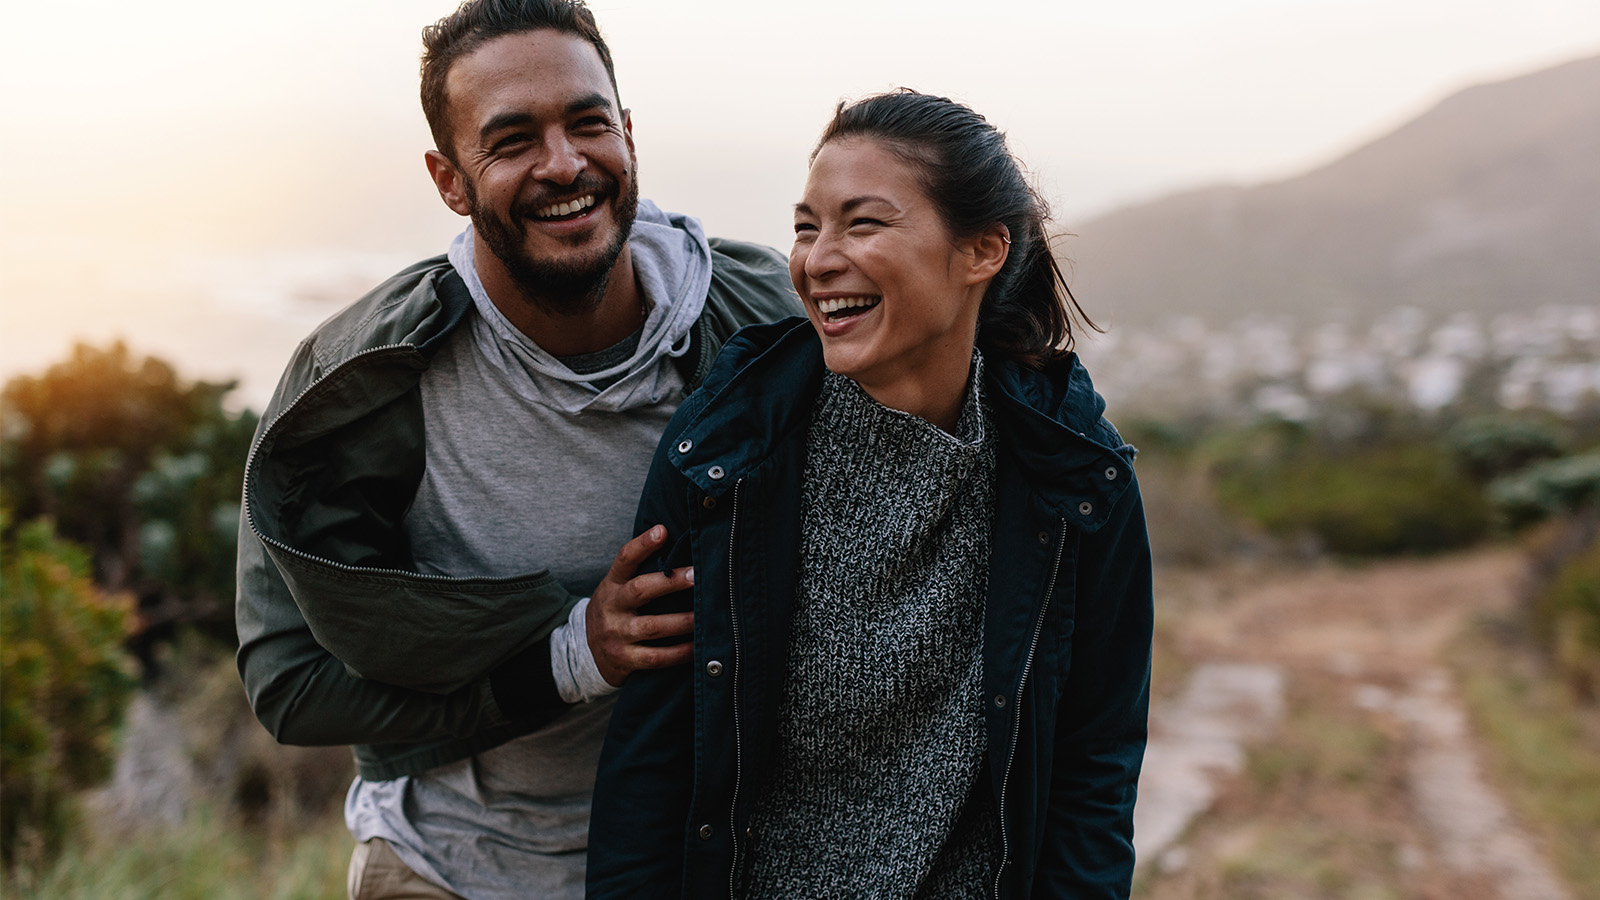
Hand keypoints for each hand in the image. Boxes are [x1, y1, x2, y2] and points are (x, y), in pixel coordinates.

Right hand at [587, 525, 695, 685]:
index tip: (662, 530)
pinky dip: (680, 652)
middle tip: (697, 575)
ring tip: (705, 615)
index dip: (642, 544)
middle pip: (640, 590)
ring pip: (652, 627)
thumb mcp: (618, 589)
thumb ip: (641, 571)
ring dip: (683, 621)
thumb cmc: (618, 612)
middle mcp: (611, 607)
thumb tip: (681, 544)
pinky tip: (698, 647)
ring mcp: (616, 635)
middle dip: (670, 582)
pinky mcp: (624, 660)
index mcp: (612, 584)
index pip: (625, 559)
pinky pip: (657, 657)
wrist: (588, 655)